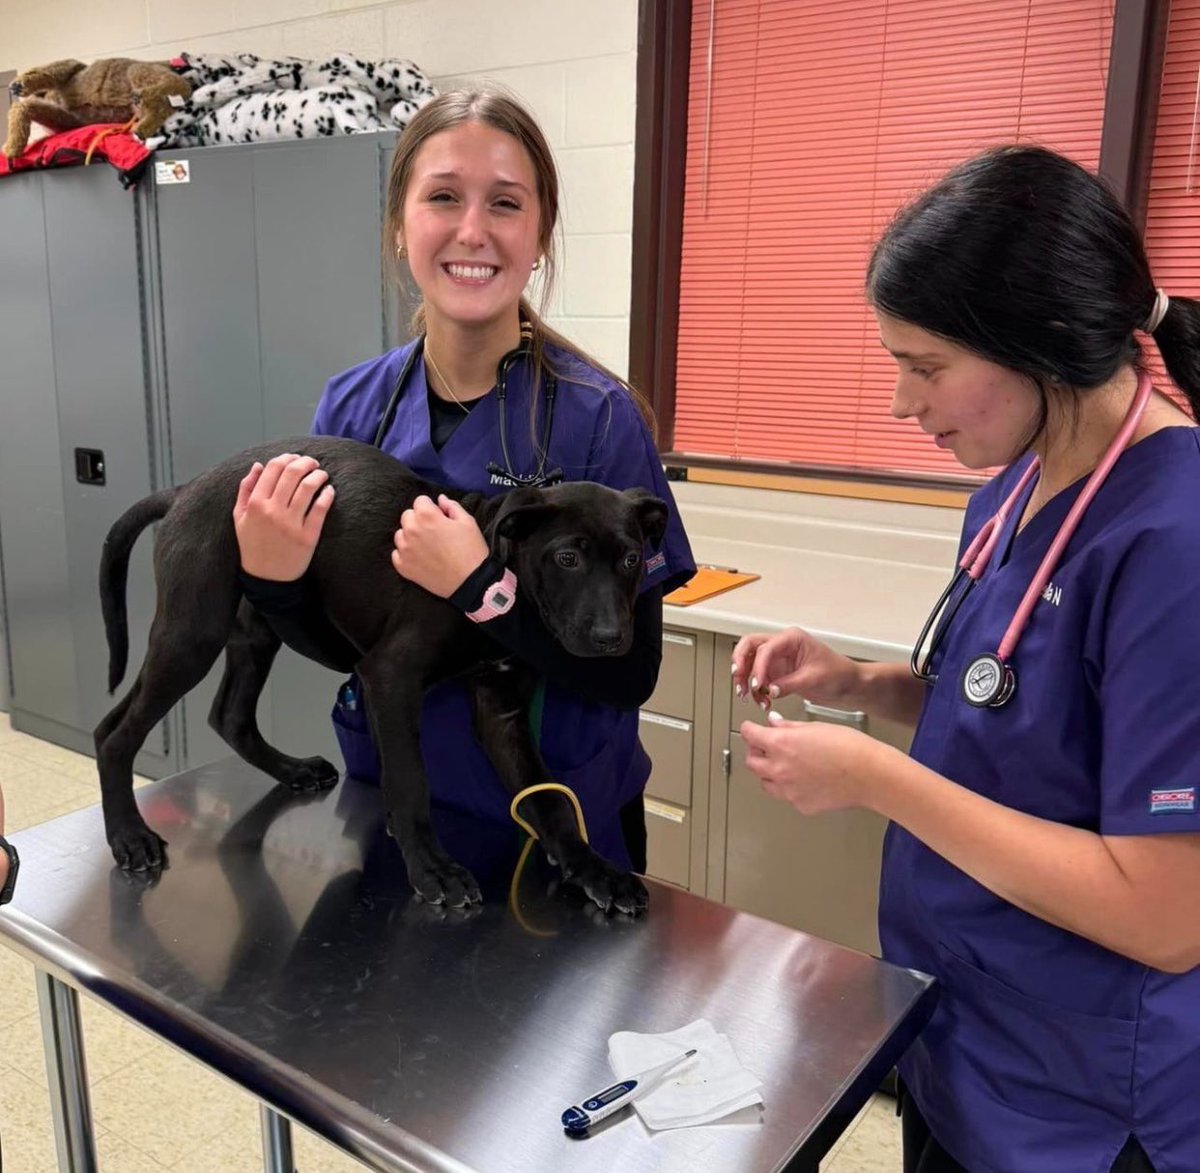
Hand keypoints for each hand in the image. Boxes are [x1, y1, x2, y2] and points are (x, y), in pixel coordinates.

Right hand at [233, 453, 333, 580]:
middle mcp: (273, 511)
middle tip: (312, 462)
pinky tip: (329, 490)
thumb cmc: (252, 545)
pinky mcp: (308, 536)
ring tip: (322, 474)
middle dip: (305, 462)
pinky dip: (327, 494)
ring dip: (318, 475)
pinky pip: (320, 508)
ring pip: (308, 487)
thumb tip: (258, 465)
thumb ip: (246, 489)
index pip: (273, 469)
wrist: (267, 579)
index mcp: (255, 504)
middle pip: (292, 474)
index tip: (295, 457)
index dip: (287, 458)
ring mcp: (291, 524)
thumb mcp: (240, 517)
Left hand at [392, 494, 488, 597]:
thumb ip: (452, 506)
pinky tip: (421, 558)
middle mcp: (411, 530)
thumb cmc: (471, 550)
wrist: (470, 582)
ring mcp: (405, 549)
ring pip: (400, 534)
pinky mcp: (403, 566)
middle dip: (419, 520)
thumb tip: (440, 500)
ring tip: (427, 546)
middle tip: (434, 532)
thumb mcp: (468, 522)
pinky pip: (397, 553)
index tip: (440, 518)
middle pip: (407, 516)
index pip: (420, 501)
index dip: (432, 508)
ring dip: (411, 536)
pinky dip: (406, 554)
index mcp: (426, 515)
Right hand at [731, 628, 861, 711]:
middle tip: (738, 679)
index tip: (758, 684)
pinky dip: (757, 690)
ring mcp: (779, 659)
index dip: (758, 667)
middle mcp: (782, 646)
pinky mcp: (779, 673)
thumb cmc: (839, 674)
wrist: (849, 686)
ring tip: (748, 695)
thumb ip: (789, 684)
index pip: (765, 648)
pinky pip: (759, 678)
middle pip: (750, 646)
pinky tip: (762, 700)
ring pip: (751, 662)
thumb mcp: (813, 678)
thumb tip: (769, 689)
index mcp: (792, 639)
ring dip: (746, 678)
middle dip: (741, 663)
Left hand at [740, 715, 881, 815]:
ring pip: (765, 782)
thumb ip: (789, 727)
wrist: (870, 774)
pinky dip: (789, 787)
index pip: (749, 735)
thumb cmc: (849, 747)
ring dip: (769, 772)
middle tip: (766, 746)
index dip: (749, 729)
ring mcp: (788, 790)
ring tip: (785, 764)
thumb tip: (774, 724)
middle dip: (756, 752)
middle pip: (752, 762)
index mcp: (780, 744)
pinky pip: (786, 795)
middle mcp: (779, 769)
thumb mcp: (815, 726)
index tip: (750, 728)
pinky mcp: (800, 805)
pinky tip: (804, 779)